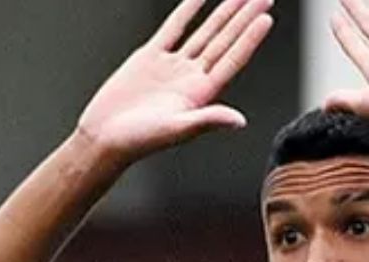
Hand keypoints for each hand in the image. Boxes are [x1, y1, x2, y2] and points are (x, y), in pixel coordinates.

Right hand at [76, 0, 273, 164]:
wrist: (103, 139)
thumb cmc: (138, 142)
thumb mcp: (175, 130)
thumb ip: (207, 120)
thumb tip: (239, 121)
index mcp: (200, 95)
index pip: (232, 60)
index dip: (249, 39)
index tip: (266, 18)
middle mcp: (190, 78)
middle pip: (224, 41)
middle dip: (244, 18)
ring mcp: (171, 66)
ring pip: (203, 32)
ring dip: (223, 13)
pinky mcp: (149, 58)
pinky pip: (173, 28)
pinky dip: (187, 12)